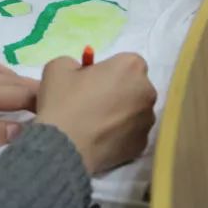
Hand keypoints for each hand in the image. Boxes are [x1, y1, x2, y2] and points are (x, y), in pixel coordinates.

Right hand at [36, 54, 156, 173]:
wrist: (64, 145)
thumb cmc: (63, 100)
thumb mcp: (59, 67)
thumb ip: (76, 63)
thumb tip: (81, 73)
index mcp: (131, 66)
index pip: (126, 63)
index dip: (109, 71)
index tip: (93, 81)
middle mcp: (147, 91)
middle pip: (135, 86)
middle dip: (120, 91)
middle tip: (94, 101)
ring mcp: (147, 120)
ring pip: (136, 111)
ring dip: (122, 113)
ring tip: (96, 123)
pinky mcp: (142, 145)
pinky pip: (132, 133)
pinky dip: (121, 134)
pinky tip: (101, 138)